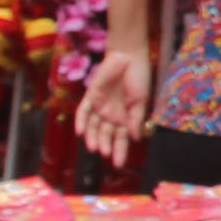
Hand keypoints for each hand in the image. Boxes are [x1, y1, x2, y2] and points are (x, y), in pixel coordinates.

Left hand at [73, 47, 155, 168]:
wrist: (128, 55)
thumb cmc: (138, 77)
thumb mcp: (140, 100)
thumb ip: (135, 118)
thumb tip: (134, 138)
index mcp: (126, 117)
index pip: (121, 138)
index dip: (120, 151)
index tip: (119, 164)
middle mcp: (111, 114)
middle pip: (106, 134)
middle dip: (105, 145)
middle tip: (105, 154)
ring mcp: (100, 106)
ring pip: (93, 126)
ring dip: (93, 137)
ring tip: (93, 148)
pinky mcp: (91, 96)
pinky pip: (83, 111)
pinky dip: (81, 121)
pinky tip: (80, 132)